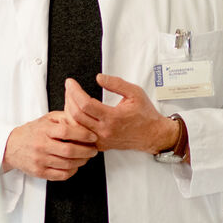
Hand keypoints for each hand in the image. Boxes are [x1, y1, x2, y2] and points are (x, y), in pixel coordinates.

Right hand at [2, 111, 97, 180]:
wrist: (11, 146)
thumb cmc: (32, 132)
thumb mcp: (47, 119)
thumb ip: (64, 117)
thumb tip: (83, 120)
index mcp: (44, 130)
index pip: (67, 132)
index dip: (83, 135)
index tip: (93, 137)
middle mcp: (41, 145)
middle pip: (69, 150)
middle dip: (86, 151)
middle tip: (94, 150)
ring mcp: (40, 160)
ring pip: (67, 164)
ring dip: (81, 161)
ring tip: (86, 157)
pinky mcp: (39, 172)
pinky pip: (61, 175)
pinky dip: (72, 171)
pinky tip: (75, 166)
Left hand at [64, 74, 179, 153]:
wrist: (153, 134)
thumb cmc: (145, 115)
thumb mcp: (135, 93)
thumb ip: (116, 84)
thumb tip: (99, 78)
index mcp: (113, 118)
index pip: (85, 104)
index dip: (75, 91)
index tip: (71, 83)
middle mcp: (105, 131)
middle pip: (77, 115)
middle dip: (69, 98)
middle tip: (69, 87)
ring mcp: (101, 140)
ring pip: (76, 126)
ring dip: (70, 110)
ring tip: (71, 97)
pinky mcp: (100, 145)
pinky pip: (81, 134)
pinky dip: (75, 122)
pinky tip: (75, 112)